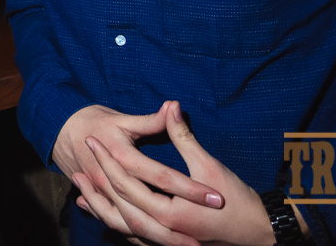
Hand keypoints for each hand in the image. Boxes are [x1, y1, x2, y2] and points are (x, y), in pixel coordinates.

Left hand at [77, 100, 287, 245]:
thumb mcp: (208, 164)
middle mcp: (164, 230)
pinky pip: (136, 238)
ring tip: (79, 193)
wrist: (260, 232)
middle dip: (97, 186)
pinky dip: (117, 225)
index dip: (107, 160)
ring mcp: (166, 240)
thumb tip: (170, 104)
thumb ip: (183, 136)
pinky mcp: (171, 243)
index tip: (91, 139)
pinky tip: (103, 216)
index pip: (127, 184)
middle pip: (119, 207)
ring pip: (123, 227)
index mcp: (170, 211)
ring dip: (101, 209)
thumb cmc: (237, 199)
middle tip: (76, 166)